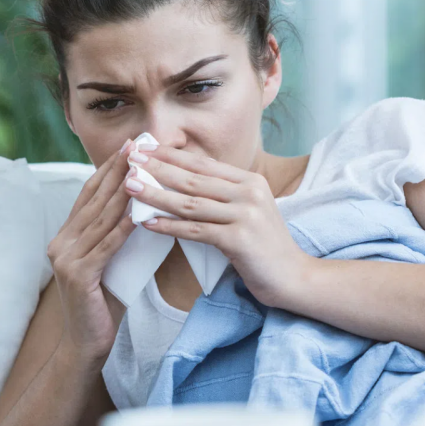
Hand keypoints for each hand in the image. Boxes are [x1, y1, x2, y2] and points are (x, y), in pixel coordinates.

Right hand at [48, 140, 136, 362]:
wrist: (87, 344)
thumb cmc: (104, 303)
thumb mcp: (109, 262)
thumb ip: (115, 237)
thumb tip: (145, 208)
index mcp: (66, 236)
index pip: (89, 194)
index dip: (108, 169)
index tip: (130, 147)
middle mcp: (61, 242)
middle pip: (94, 200)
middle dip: (118, 171)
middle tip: (138, 146)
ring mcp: (66, 258)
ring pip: (101, 219)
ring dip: (124, 192)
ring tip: (144, 170)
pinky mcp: (78, 276)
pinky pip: (106, 246)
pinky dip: (124, 228)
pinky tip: (140, 213)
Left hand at [123, 145, 307, 307]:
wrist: (294, 277)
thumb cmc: (265, 247)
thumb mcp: (248, 212)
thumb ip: (223, 195)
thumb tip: (182, 182)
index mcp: (250, 181)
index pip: (203, 164)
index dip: (172, 155)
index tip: (145, 148)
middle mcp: (249, 193)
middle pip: (193, 178)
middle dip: (158, 168)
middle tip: (130, 161)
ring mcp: (245, 215)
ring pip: (190, 202)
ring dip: (156, 194)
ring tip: (131, 188)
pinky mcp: (239, 240)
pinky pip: (195, 230)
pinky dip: (169, 226)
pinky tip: (148, 223)